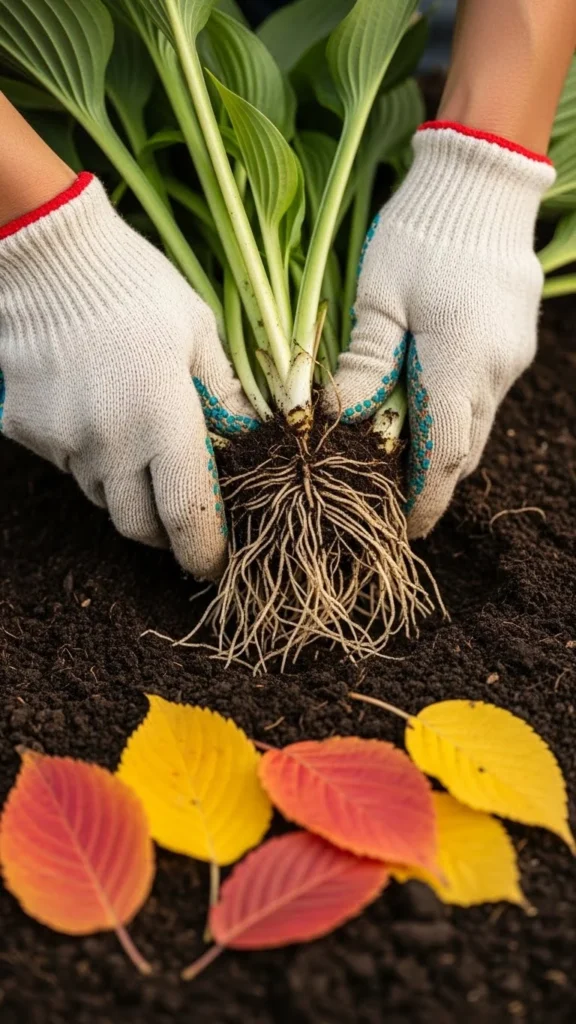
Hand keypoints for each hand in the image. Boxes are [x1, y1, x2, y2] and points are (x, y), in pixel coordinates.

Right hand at [0, 173, 256, 579]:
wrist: (49, 257)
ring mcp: (64, 441)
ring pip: (103, 498)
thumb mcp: (200, 333)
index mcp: (164, 420)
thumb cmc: (138, 288)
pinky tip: (101, 419)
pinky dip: (91, 460)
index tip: (215, 565)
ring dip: (129, 493)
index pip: (188, 516)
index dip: (204, 551)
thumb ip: (226, 396)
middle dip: (166, 534)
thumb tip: (253, 440)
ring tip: (142, 453)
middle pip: (138, 526)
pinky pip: (68, 468)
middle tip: (182, 519)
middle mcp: (111, 444)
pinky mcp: (29, 432)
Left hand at [329, 123, 554, 536]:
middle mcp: (496, 373)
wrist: (482, 182)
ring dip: (439, 453)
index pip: (442, 459)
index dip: (419, 502)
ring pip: (475, 431)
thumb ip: (365, 363)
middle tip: (384, 498)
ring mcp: (511, 361)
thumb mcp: (380, 297)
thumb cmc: (422, 232)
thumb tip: (338, 420)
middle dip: (426, 484)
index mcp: (461, 365)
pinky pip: (482, 401)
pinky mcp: (512, 347)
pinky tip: (420, 409)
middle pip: (461, 454)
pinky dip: (452, 419)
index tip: (396, 528)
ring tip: (395, 460)